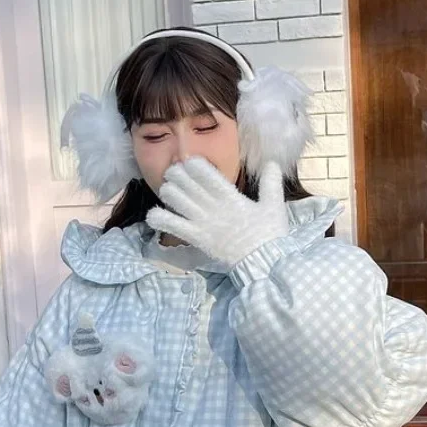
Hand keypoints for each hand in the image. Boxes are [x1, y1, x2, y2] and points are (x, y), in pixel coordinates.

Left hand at [146, 157, 288, 267]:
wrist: (263, 264)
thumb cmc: (270, 235)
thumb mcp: (274, 206)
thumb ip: (271, 184)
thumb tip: (273, 163)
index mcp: (231, 197)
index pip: (206, 174)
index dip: (194, 165)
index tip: (189, 162)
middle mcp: (213, 207)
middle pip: (187, 184)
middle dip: (177, 176)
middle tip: (173, 173)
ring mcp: (203, 224)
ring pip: (177, 201)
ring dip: (168, 193)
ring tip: (167, 189)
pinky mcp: (197, 239)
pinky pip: (174, 227)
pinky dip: (161, 220)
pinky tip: (152, 215)